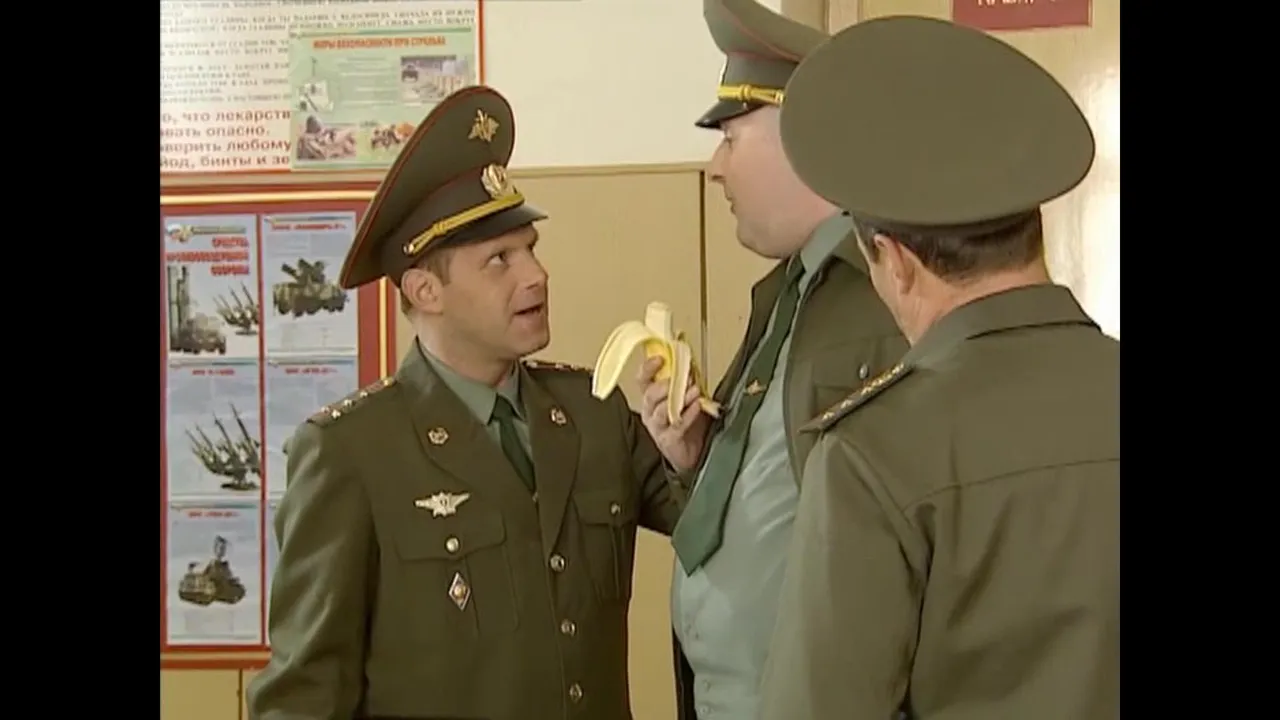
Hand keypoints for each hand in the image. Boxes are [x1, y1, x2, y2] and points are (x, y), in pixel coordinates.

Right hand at [637, 356, 710, 471]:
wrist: (692, 453)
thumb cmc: (688, 423)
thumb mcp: (687, 397)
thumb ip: (685, 380)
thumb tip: (690, 360)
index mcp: (651, 398)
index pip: (642, 380)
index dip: (648, 368)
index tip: (660, 358)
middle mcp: (650, 412)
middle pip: (649, 396)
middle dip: (664, 385)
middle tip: (681, 377)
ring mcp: (657, 427)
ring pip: (660, 411)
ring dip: (679, 398)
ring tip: (693, 390)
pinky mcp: (668, 440)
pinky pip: (676, 426)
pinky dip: (688, 414)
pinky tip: (697, 406)